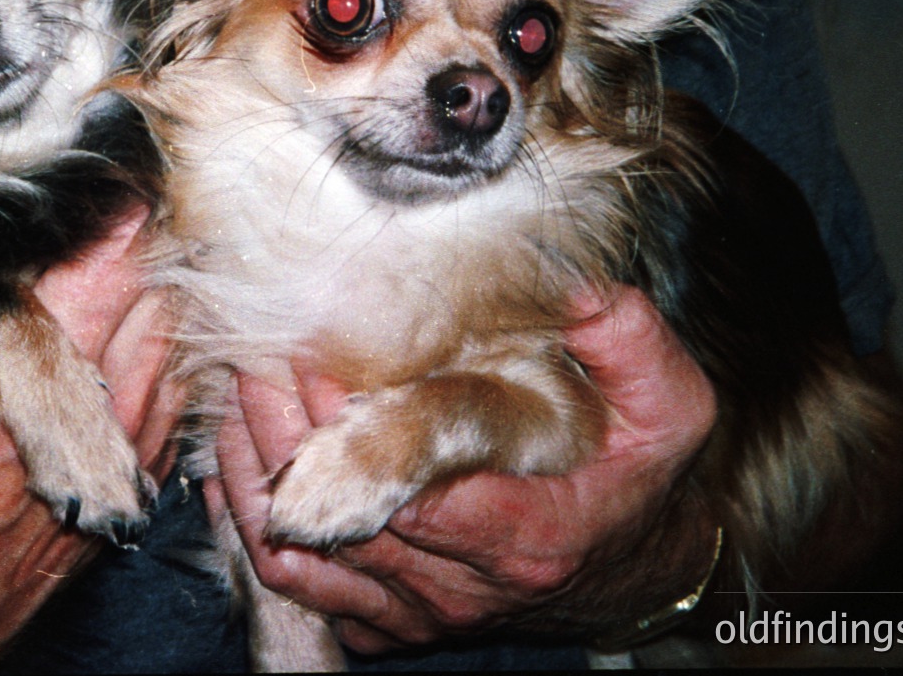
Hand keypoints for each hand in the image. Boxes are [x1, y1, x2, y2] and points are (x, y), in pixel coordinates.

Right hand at [0, 204, 175, 672]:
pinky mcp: (131, 478)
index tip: (98, 159)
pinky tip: (127, 322)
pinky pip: (177, 390)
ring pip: (175, 336)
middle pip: (157, 287)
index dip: (113, 199)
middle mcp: (96, 408)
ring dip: (155, 287)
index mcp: (29, 374)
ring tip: (115, 244)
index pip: (113, 258)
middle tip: (105, 189)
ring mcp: (124, 447)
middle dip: (138, 233)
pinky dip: (162, 348)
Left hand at [207, 284, 718, 654]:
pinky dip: (253, 525)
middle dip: (287, 432)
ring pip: (302, 556)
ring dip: (255, 472)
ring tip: (237, 390)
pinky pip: (296, 589)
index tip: (318, 360)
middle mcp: (463, 587)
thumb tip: (571, 278)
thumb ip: (629, 339)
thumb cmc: (638, 474)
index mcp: (527, 533)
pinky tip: (234, 458)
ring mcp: (419, 613)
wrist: (629, 567)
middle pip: (342, 518)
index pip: (417, 491)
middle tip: (257, 355)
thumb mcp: (668, 405)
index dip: (357, 431)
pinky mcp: (387, 624)